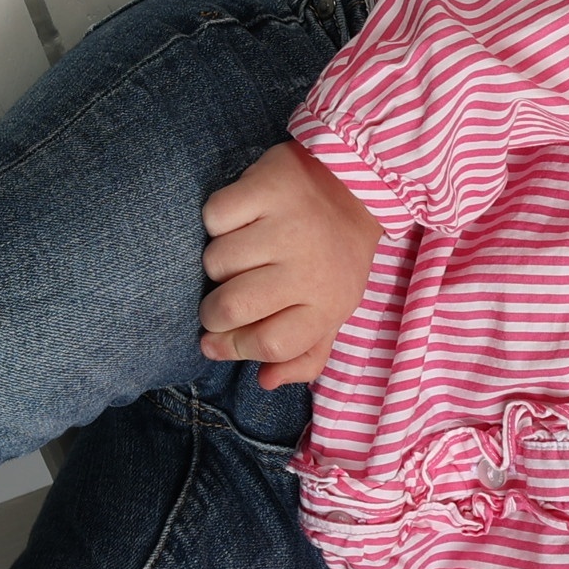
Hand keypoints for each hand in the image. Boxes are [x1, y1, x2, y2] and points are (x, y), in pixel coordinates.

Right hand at [201, 141, 382, 387]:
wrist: (355, 187)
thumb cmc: (333, 259)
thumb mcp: (332, 313)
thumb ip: (303, 356)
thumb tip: (265, 381)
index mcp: (328, 304)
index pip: (269, 345)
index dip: (234, 349)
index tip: (216, 342)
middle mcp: (310, 267)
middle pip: (233, 308)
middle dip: (212, 311)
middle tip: (218, 301)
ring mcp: (289, 225)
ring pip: (216, 262)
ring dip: (217, 263)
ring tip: (241, 254)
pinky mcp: (268, 187)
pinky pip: (214, 217)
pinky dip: (217, 221)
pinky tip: (240, 220)